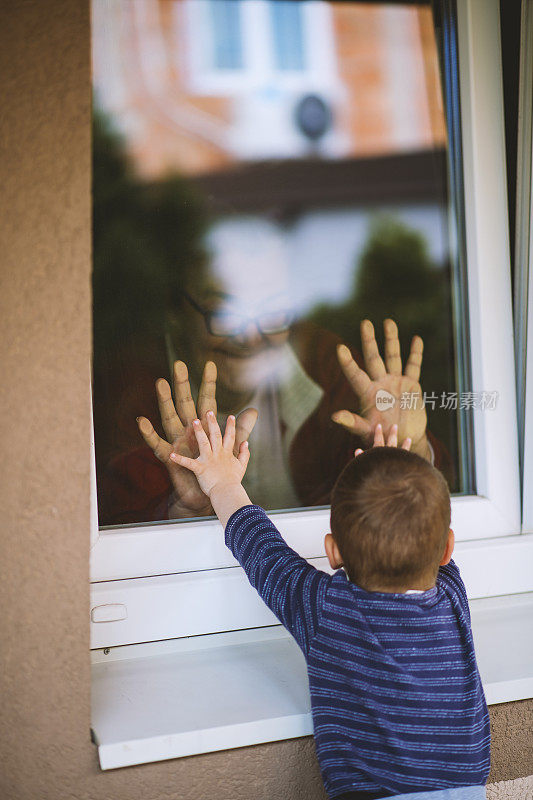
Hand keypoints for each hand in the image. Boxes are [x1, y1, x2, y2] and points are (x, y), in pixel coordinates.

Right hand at [137, 360, 257, 516]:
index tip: (210, 365)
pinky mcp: (170, 456)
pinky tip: (141, 421)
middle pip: (185, 403)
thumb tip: (253, 411)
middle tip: (179, 365)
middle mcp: (188, 430)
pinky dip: (149, 433)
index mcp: (204, 427)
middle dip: (183, 385)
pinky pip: (157, 444)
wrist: (210, 494)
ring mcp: (178, 441)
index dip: (208, 384)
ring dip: (165, 401)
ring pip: (170, 417)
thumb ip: (240, 428)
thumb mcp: (231, 446)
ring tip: (161, 383)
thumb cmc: (218, 470)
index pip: (207, 400)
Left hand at [170, 412, 252, 527]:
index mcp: (226, 453)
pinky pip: (189, 463)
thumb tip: (246, 442)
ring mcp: (209, 460)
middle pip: (215, 435)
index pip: (230, 436)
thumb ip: (244, 453)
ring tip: (194, 421)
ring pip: (204, 442)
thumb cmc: (233, 481)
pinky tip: (171, 455)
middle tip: (208, 411)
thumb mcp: (242, 466)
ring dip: (199, 431)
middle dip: (212, 422)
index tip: (231, 416)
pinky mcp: (200, 468)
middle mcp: (218, 453)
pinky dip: (180, 460)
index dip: (231, 426)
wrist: (227, 493)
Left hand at [333, 319, 430, 460]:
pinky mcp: (411, 385)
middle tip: (365, 323)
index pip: (355, 375)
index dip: (348, 363)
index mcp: (367, 394)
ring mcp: (395, 382)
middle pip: (373, 358)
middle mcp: (380, 384)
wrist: (403, 441)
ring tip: (388, 322)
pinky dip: (416, 354)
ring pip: (393, 357)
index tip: (340, 348)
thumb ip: (352, 422)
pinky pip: (414, 366)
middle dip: (369, 340)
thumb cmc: (381, 439)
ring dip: (391, 340)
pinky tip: (416, 339)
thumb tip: (334, 416)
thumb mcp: (366, 431)